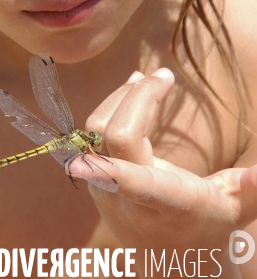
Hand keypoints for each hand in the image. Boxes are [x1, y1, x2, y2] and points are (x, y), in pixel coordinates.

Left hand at [67, 69, 256, 274]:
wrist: (170, 258)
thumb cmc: (209, 226)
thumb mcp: (236, 209)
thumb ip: (252, 190)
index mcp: (167, 208)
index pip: (137, 184)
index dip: (117, 167)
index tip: (92, 155)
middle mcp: (127, 200)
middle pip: (114, 138)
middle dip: (138, 98)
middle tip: (166, 75)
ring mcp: (104, 188)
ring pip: (95, 131)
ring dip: (121, 97)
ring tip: (148, 78)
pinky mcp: (94, 177)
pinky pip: (92, 134)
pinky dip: (112, 106)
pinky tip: (132, 90)